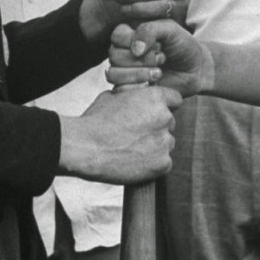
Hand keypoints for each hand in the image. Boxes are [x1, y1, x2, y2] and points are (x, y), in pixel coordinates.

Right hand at [57, 84, 181, 183]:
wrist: (85, 148)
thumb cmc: (94, 121)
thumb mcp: (112, 96)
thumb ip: (132, 96)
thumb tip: (134, 95)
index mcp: (155, 97)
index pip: (175, 99)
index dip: (164, 106)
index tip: (154, 113)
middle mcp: (165, 117)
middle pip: (170, 123)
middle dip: (157, 128)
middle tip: (136, 135)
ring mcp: (165, 142)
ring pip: (167, 143)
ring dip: (155, 146)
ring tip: (131, 149)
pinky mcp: (163, 163)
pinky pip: (164, 163)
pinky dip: (153, 164)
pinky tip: (134, 162)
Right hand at [107, 20, 213, 99]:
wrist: (195, 70)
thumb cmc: (183, 46)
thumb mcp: (170, 30)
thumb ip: (150, 30)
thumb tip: (135, 50)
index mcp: (130, 34)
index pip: (117, 36)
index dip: (135, 41)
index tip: (159, 45)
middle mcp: (124, 52)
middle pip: (114, 55)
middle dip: (141, 60)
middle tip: (162, 60)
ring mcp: (125, 71)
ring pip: (113, 74)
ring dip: (138, 74)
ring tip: (159, 73)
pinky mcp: (129, 88)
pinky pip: (119, 90)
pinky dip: (137, 88)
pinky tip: (153, 85)